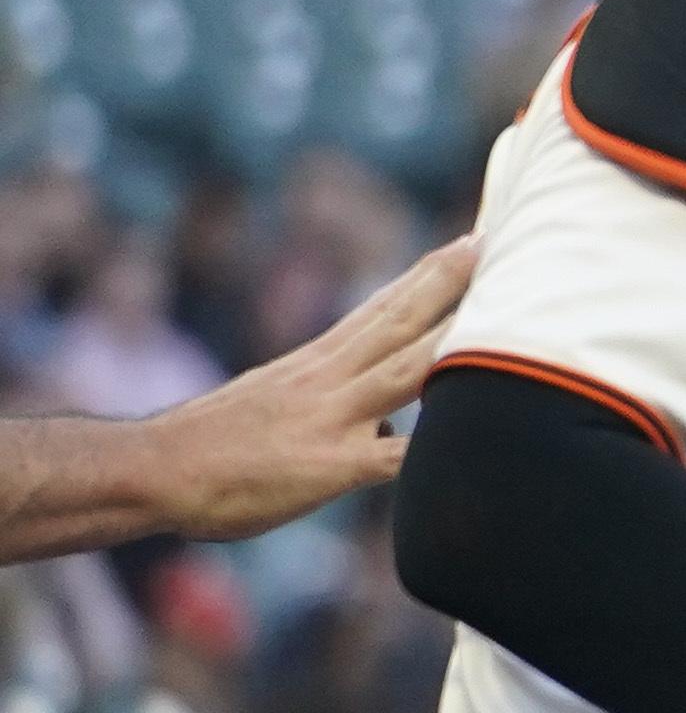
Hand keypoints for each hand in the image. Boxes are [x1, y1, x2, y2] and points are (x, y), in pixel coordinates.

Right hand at [134, 234, 479, 543]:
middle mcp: (328, 379)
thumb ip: (333, 401)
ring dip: (456, 340)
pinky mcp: (328, 465)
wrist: (151, 469)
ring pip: (407, 370)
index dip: (426, 278)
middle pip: (398, 320)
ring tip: (506, 311)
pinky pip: (395, 458)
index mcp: (316, 362)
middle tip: (492, 243)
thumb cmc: (213, 445)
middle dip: (448, 282)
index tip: (465, 246)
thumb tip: (385, 426)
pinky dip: (435, 450)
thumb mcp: (276, 401)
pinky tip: (480, 442)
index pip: (381, 308)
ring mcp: (330, 418)